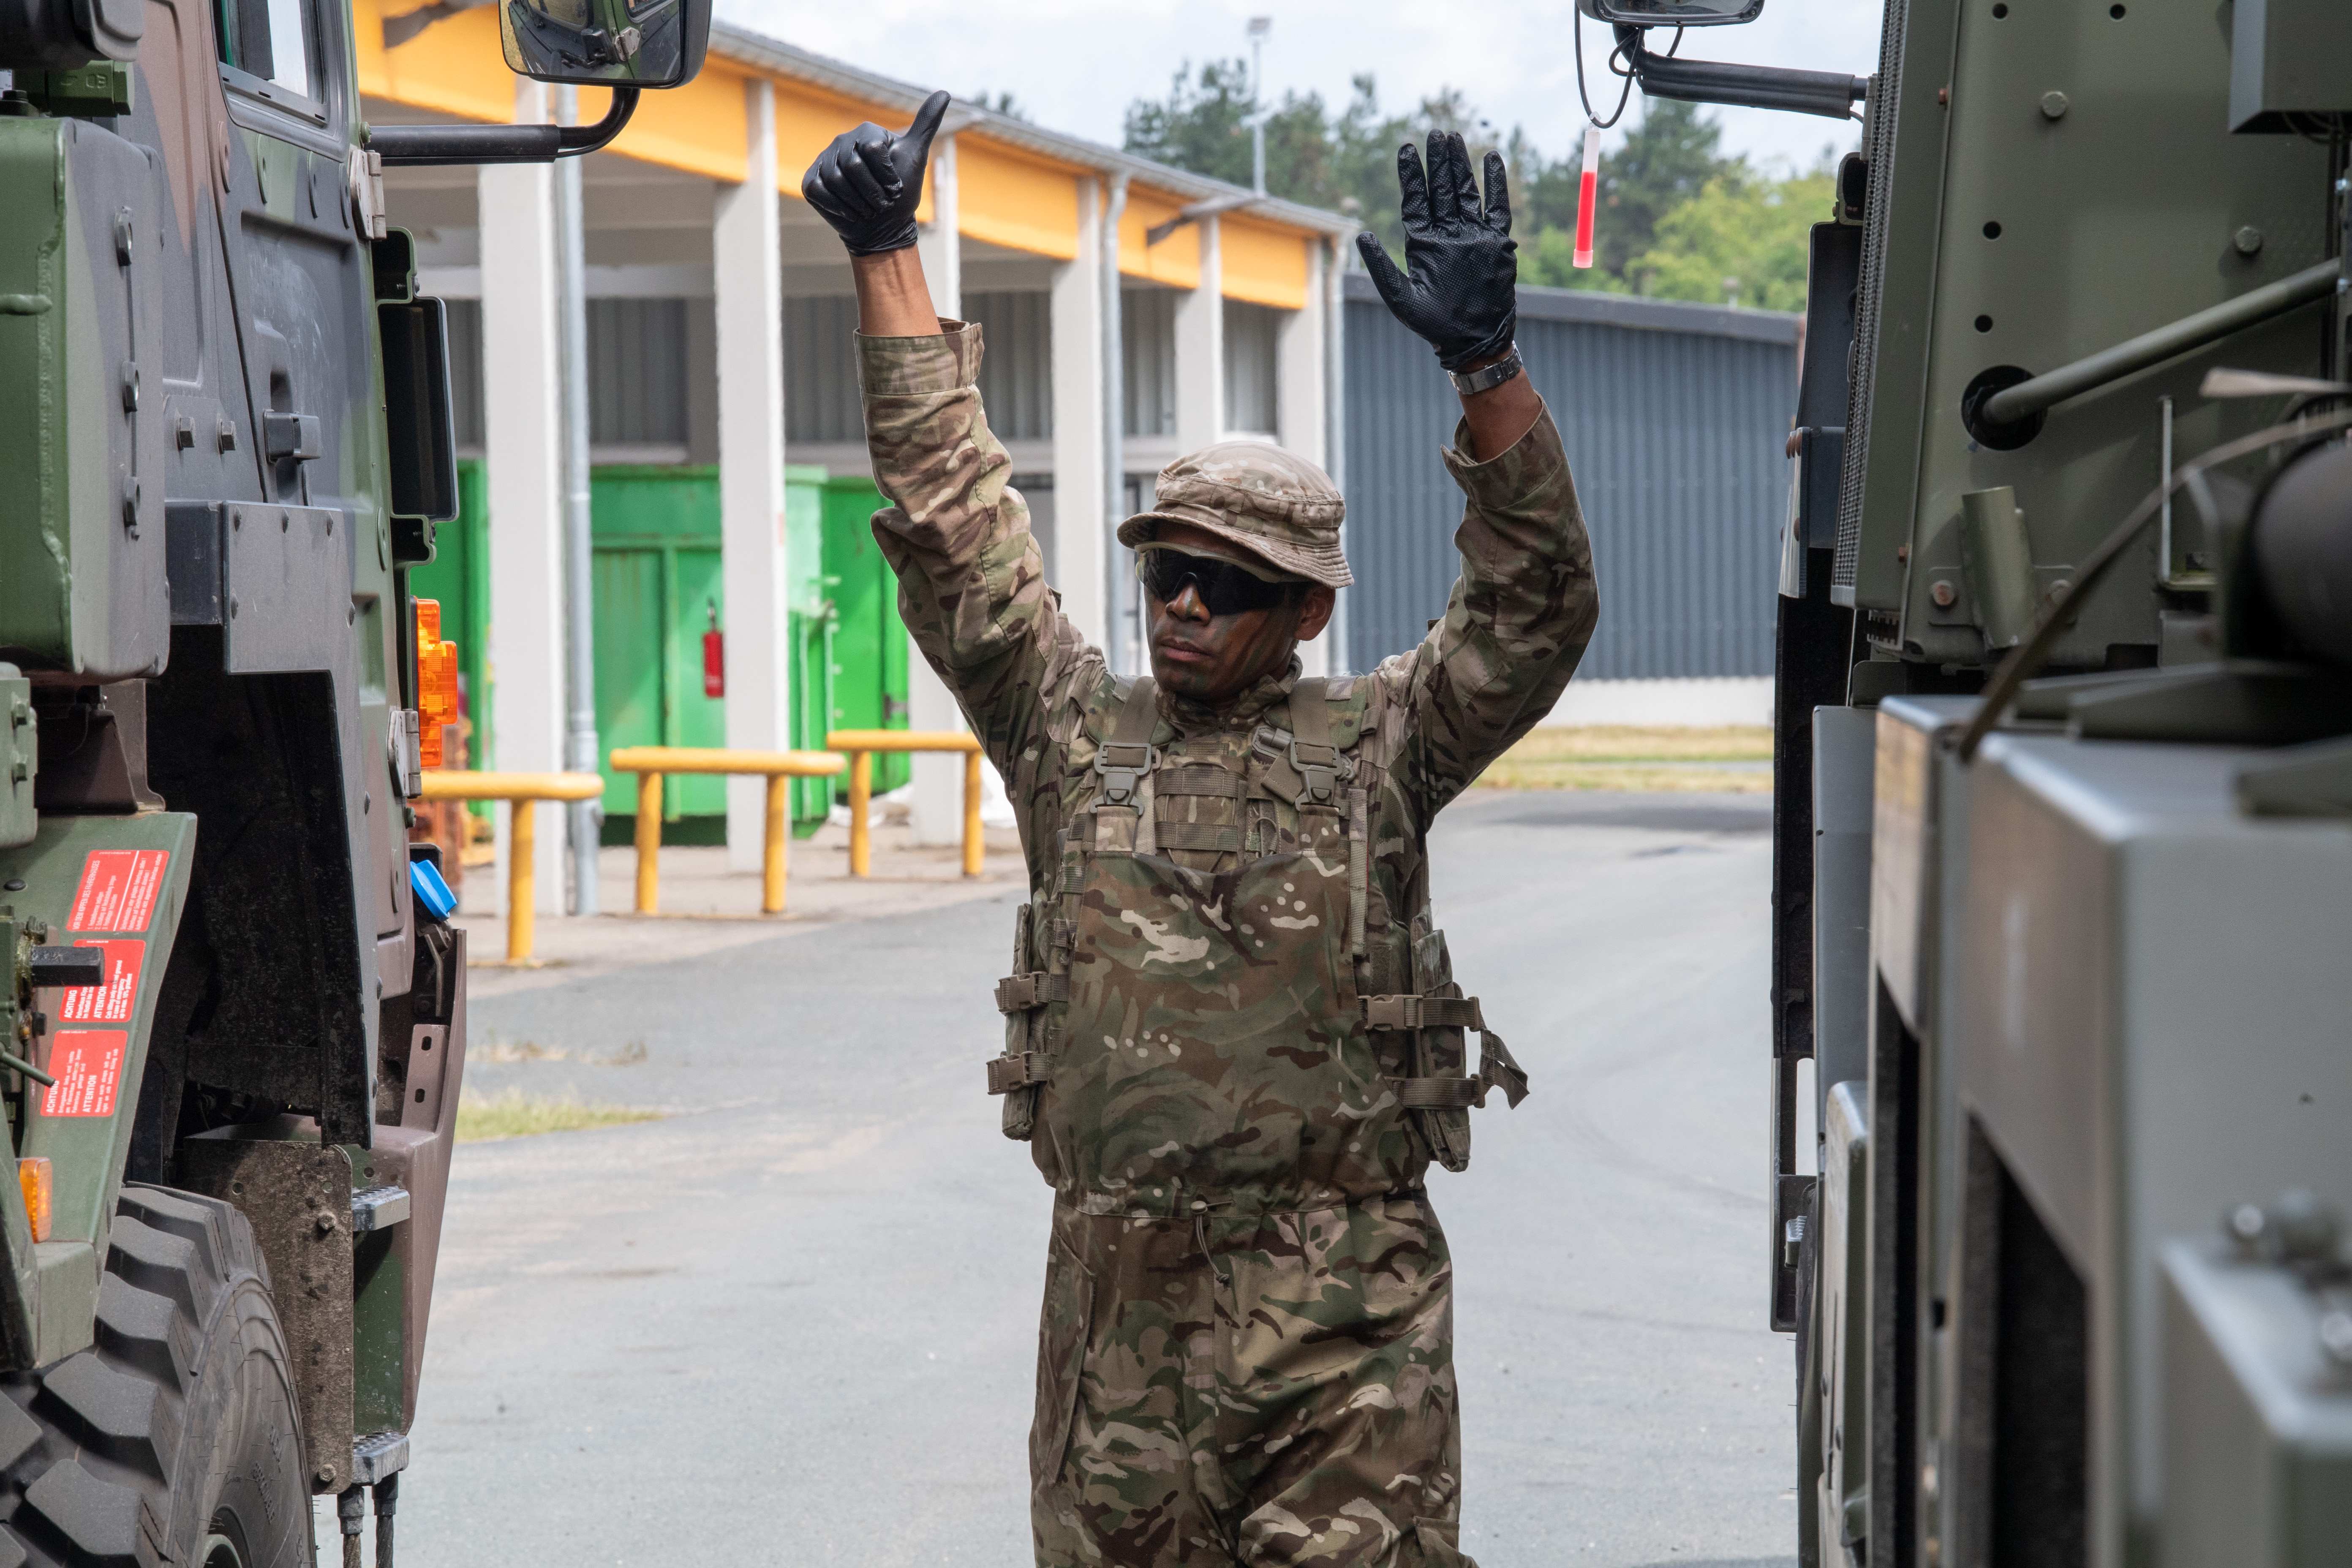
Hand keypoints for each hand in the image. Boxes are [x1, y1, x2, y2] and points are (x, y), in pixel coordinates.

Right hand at [802, 90, 950, 256]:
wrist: (882, 226)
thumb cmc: (899, 192)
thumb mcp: (916, 156)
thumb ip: (926, 125)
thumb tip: (944, 92)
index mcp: (867, 133)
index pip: (872, 150)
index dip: (886, 176)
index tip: (896, 188)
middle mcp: (842, 141)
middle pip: (853, 166)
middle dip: (872, 192)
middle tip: (882, 204)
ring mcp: (824, 160)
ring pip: (835, 180)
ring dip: (857, 203)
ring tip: (868, 209)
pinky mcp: (811, 181)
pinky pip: (818, 190)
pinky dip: (837, 206)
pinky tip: (850, 211)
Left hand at [1356, 132, 1516, 371]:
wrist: (1473, 340)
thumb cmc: (1434, 325)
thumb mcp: (1401, 299)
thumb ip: (1381, 268)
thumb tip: (1361, 234)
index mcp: (1422, 243)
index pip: (1415, 201)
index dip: (1411, 175)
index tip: (1405, 149)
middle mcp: (1446, 234)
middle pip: (1440, 189)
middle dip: (1436, 161)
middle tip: (1434, 132)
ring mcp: (1472, 235)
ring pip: (1465, 191)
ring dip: (1459, 165)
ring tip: (1453, 137)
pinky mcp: (1496, 241)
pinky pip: (1497, 206)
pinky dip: (1495, 183)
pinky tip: (1491, 158)